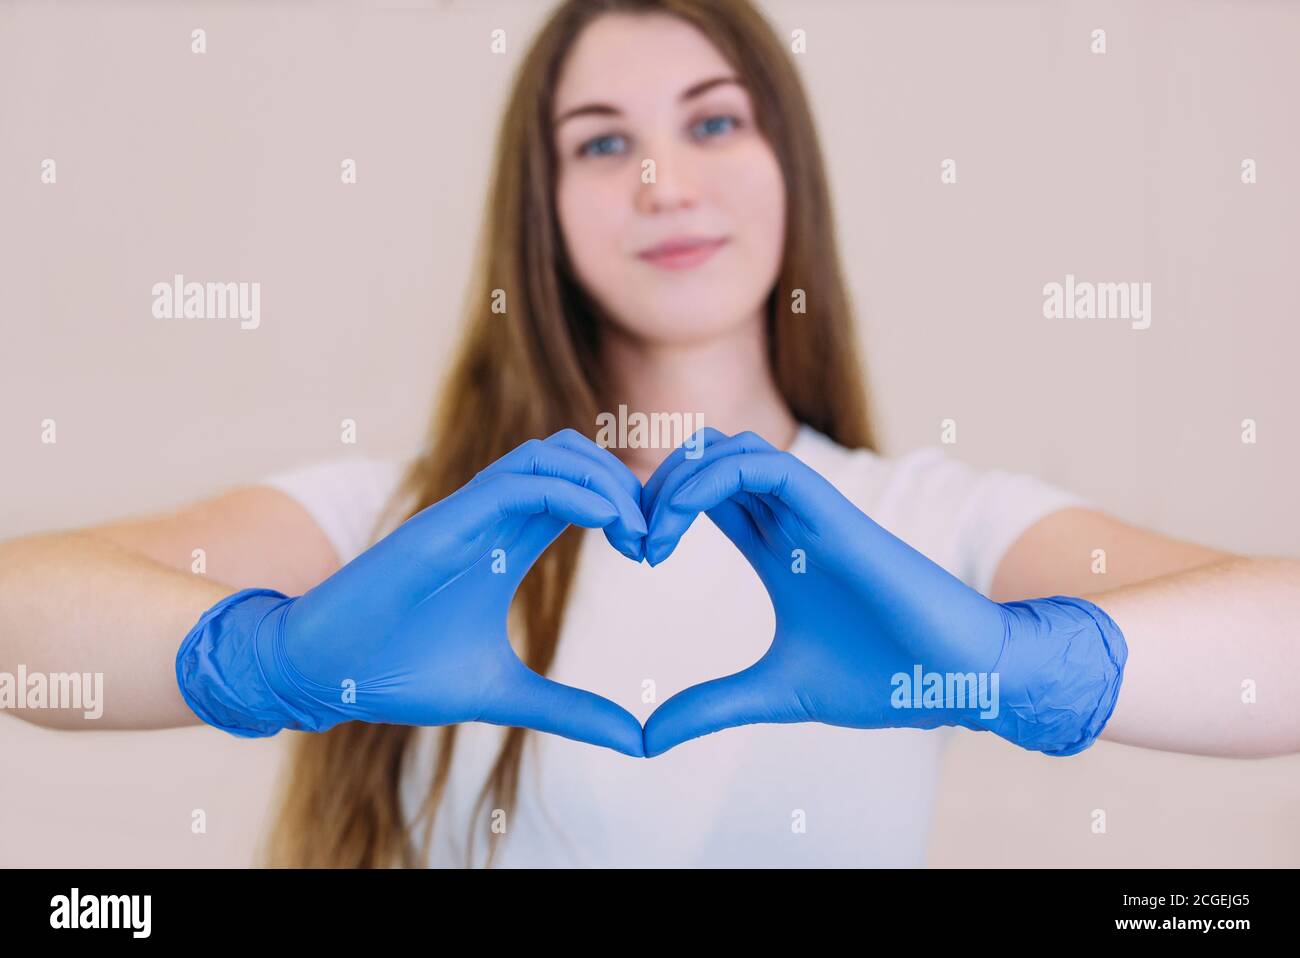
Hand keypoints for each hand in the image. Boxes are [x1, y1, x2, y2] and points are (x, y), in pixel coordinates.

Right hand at [176, 429, 646, 755]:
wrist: (322, 673)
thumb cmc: (399, 673)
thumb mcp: (504, 693)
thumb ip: (569, 709)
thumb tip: (635, 741)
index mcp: (507, 542)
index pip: (578, 494)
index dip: (625, 507)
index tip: (654, 551)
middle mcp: (489, 517)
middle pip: (573, 459)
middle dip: (624, 484)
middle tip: (655, 535)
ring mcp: (465, 514)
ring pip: (549, 454)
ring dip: (603, 479)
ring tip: (636, 528)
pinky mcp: (442, 523)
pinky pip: (515, 481)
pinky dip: (569, 489)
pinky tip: (608, 522)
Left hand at [639, 429, 1126, 757]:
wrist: (957, 677)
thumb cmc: (884, 677)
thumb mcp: (775, 692)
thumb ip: (711, 705)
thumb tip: (648, 739)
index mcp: (777, 548)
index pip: (706, 495)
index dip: (659, 506)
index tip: (632, 552)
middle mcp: (790, 520)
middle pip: (708, 461)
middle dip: (655, 486)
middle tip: (630, 539)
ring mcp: (812, 513)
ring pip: (730, 451)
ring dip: (675, 480)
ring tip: (650, 538)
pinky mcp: (836, 515)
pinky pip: (766, 466)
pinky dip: (710, 479)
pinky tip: (677, 524)